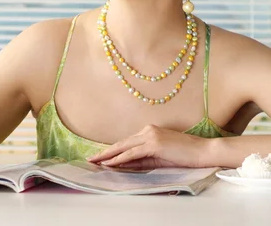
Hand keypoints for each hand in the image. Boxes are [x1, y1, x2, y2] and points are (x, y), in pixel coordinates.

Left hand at [86, 125, 210, 168]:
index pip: (126, 142)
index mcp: (149, 131)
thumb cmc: (185, 155)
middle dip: (104, 152)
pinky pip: (132, 153)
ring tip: (95, 161)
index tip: (99, 156)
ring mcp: (150, 136)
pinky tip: (109, 163)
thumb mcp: (160, 157)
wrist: (204, 152)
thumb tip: (125, 164)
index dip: (112, 150)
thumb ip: (143, 159)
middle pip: (121, 143)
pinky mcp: (154, 144)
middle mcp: (147, 130)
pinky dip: (119, 159)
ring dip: (108, 155)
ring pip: (123, 147)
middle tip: (90, 158)